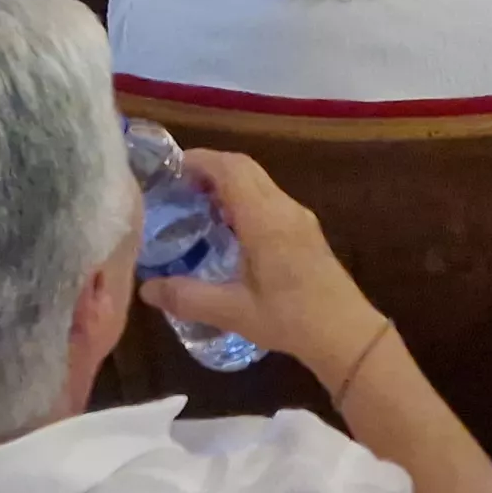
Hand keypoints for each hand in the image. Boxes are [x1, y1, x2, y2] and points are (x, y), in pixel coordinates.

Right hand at [140, 150, 388, 368]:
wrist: (345, 332)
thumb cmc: (289, 318)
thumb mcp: (233, 311)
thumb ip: (188, 297)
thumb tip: (146, 289)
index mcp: (265, 218)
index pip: (231, 168)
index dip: (200, 160)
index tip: (170, 168)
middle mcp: (283, 208)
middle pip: (245, 168)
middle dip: (211, 168)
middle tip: (178, 187)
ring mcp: (299, 218)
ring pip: (260, 182)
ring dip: (229, 184)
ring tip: (197, 205)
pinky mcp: (306, 231)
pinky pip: (270, 199)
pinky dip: (245, 200)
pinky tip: (230, 229)